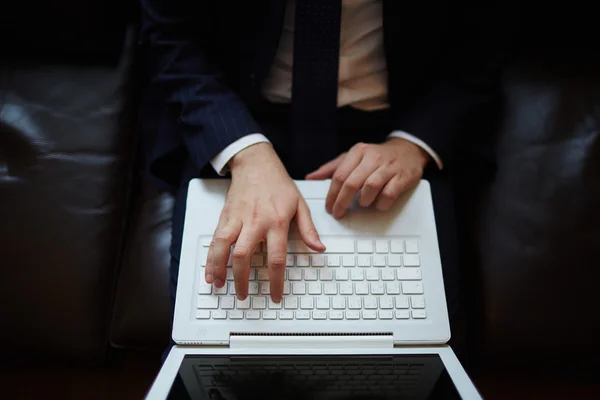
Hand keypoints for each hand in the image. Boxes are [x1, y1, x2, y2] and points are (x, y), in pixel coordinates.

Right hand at [205, 143, 324, 301]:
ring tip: (221, 286)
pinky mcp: (225, 217)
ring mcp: (237, 219)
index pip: (276, 258)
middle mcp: (255, 222)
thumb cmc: (278, 184)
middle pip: (245, 255)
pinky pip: (215, 240)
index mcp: (277, 222)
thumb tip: (318, 248)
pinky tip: (210, 271)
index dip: (275, 281)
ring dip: (220, 269)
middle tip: (245, 295)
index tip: (275, 296)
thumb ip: (308, 229)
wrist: (256, 163)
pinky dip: (210, 257)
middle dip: (243, 280)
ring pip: (224, 247)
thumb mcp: (300, 204)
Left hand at [306, 138, 429, 218]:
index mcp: (358, 152)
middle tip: (339, 213)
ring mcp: (389, 167)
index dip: (332, 195)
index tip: (329, 207)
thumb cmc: (377, 157)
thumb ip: (332, 168)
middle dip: (342, 202)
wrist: (408, 151)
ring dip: (363, 201)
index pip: (339, 175)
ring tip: (362, 204)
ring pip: (370, 187)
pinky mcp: (403, 177)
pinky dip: (381, 204)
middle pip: (352, 183)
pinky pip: (389, 194)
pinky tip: (378, 204)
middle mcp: (373, 157)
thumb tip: (311, 177)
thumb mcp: (353, 157)